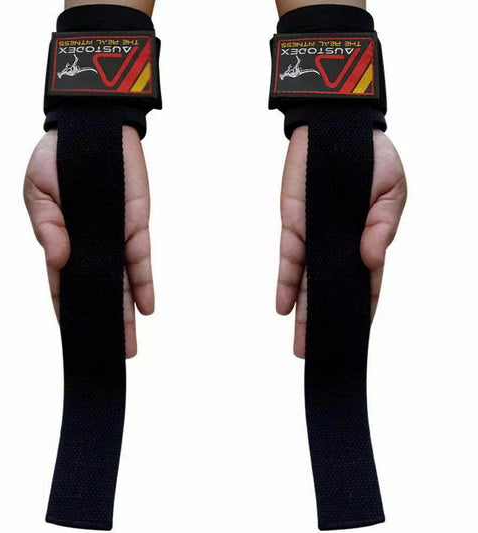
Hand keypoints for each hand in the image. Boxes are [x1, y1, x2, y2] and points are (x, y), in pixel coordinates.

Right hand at [24, 126, 153, 357]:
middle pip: (99, 291)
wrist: (92, 126)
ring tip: (129, 344)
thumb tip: (58, 259)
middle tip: (111, 355)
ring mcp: (115, 236)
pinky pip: (141, 257)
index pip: (64, 283)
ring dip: (127, 313)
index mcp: (63, 239)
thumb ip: (47, 226)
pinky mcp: (136, 224)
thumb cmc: (57, 157)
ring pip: (122, 282)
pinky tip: (147, 307)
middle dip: (104, 323)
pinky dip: (144, 282)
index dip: (68, 310)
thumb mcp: (39, 191)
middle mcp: (92, 245)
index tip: (73, 337)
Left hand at [276, 126, 406, 356]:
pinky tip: (283, 307)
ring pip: (306, 283)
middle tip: (319, 356)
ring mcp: (314, 237)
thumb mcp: (391, 191)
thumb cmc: (371, 157)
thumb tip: (371, 260)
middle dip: (325, 323)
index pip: (366, 285)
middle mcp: (338, 246)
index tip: (356, 340)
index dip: (361, 312)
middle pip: (331, 292)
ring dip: (303, 313)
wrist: (336, 126)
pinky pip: (288, 258)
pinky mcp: (293, 225)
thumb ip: (382, 226)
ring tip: (300, 345)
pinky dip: (285, 282)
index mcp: (368, 240)